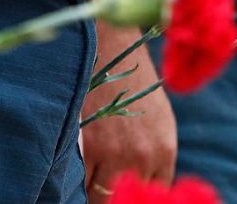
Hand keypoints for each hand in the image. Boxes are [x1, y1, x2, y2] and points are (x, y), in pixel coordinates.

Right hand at [81, 0, 177, 202]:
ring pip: (98, 197)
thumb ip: (153, 158)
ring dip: (92, 191)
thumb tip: (143, 188)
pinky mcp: (86, 146)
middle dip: (111, 198)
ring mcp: (113, 155)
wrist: (110, 47)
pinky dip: (75, 182)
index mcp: (164, 152)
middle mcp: (142, 158)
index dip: (134, 199)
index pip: (154, 196)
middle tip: (102, 192)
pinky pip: (79, 182)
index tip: (121, 195)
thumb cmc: (132, 82)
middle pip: (123, 200)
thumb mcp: (158, 122)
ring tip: (87, 183)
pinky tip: (72, 175)